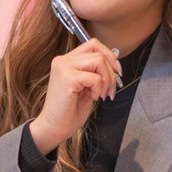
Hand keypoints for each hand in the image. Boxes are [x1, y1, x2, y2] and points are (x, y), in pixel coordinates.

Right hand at [29, 39, 121, 154]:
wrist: (55, 127)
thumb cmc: (69, 110)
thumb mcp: (86, 86)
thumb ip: (95, 72)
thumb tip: (114, 65)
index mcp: (67, 60)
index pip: (93, 44)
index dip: (109, 56)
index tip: (117, 71)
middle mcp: (63, 60)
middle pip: (98, 51)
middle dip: (111, 71)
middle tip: (110, 88)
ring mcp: (63, 68)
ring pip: (98, 61)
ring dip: (106, 80)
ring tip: (101, 94)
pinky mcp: (67, 78)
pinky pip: (94, 77)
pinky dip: (98, 88)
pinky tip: (92, 97)